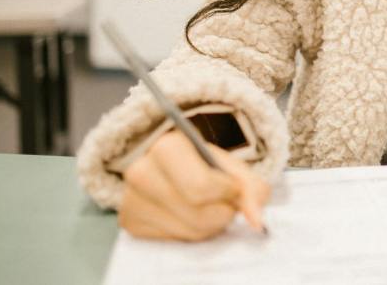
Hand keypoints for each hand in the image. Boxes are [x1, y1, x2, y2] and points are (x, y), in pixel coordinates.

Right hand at [119, 129, 270, 241]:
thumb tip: (256, 221)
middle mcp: (141, 171)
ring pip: (189, 231)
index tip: (233, 187)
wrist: (172, 163)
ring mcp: (131, 198)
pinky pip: (174, 240)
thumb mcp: (230, 165)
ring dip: (210, 226)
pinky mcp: (130, 221)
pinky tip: (188, 214)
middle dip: (222, 213)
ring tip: (208, 207)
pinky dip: (191, 232)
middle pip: (197, 214)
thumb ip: (251, 188)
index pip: (201, 187)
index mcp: (167, 147)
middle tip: (224, 202)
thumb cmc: (204, 162)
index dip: (227, 193)